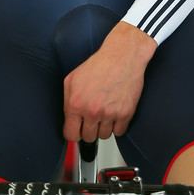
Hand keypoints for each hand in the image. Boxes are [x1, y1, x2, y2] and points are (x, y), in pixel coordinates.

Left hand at [63, 21, 156, 141]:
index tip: (77, 131)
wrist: (122, 56)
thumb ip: (67, 102)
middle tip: (92, 117)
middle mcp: (92, 111)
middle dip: (89, 129)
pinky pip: (119, 132)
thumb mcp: (72, 79)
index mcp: (76, 103)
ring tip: (104, 111)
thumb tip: (67, 122)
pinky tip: (114, 112)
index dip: (73, 133)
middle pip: (88, 138)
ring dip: (103, 127)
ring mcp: (109, 114)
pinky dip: (117, 125)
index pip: (71, 135)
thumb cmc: (99, 65)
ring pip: (104, 136)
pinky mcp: (125, 114)